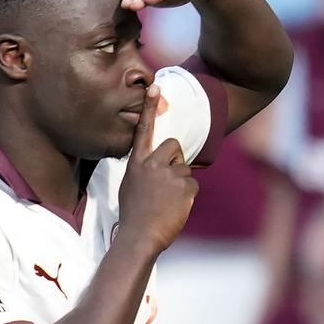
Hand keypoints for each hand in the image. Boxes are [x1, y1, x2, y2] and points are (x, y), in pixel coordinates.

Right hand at [117, 84, 198, 252]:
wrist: (139, 237)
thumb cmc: (134, 215)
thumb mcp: (131, 186)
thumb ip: (144, 171)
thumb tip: (160, 166)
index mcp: (136, 163)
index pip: (144, 130)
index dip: (149, 108)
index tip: (154, 86)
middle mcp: (151, 164)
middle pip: (175, 146)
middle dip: (176, 160)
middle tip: (167, 184)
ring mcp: (168, 174)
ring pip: (185, 169)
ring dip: (181, 184)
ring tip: (167, 202)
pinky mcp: (184, 185)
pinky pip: (193, 185)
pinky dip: (187, 196)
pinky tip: (175, 208)